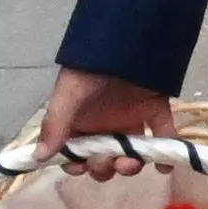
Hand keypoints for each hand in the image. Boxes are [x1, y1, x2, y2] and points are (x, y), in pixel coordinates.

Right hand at [25, 72, 171, 161]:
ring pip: (132, 152)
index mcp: (79, 123)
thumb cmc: (90, 69)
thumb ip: (55, 125)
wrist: (126, 41)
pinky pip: (163, 134)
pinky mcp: (155, 111)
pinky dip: (167, 152)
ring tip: (132, 162)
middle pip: (104, 158)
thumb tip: (40, 156)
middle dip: (106, 166)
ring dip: (132, 163)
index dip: (78, 164)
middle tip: (111, 164)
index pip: (76, 153)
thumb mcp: (68, 95)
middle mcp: (104, 126)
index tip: (82, 167)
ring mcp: (130, 120)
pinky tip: (166, 165)